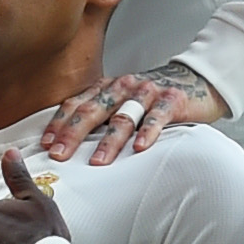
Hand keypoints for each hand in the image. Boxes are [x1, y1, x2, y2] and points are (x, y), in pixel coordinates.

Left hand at [38, 71, 221, 165]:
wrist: (197, 81)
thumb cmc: (154, 100)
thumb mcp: (122, 104)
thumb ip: (100, 118)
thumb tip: (70, 147)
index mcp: (107, 88)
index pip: (76, 104)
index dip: (59, 123)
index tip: (46, 144)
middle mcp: (124, 86)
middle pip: (94, 110)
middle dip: (74, 133)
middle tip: (60, 155)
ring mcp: (148, 92)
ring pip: (123, 116)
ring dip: (108, 141)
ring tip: (97, 162)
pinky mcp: (172, 100)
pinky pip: (158, 117)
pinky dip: (148, 132)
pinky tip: (139, 148)